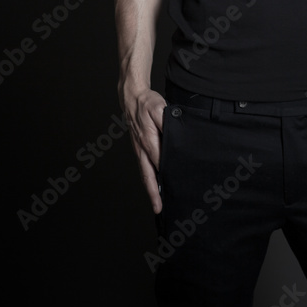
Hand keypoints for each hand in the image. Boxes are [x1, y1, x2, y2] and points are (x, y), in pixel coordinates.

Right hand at [122, 87, 167, 213]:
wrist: (132, 97)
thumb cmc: (147, 103)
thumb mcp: (159, 108)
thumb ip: (167, 123)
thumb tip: (174, 137)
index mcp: (148, 140)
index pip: (159, 163)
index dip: (166, 176)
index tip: (174, 188)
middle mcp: (142, 148)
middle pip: (148, 175)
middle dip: (153, 192)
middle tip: (159, 208)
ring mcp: (138, 149)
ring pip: (144, 172)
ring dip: (150, 188)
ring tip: (156, 203)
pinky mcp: (138, 148)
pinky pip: (143, 166)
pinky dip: (148, 178)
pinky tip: (154, 184)